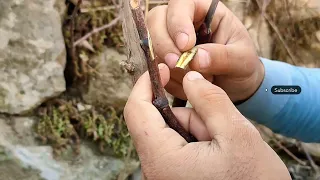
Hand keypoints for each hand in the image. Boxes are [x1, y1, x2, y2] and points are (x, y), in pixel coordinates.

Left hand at [124, 64, 289, 179]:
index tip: (165, 68)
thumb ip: (210, 100)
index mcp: (163, 159)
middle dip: (188, 114)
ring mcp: (164, 173)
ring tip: (222, 145)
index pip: (136, 111)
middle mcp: (155, 169)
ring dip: (196, 128)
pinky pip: (178, 145)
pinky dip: (196, 140)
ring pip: (171, 132)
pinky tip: (217, 153)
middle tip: (217, 126)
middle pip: (158, 121)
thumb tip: (190, 78)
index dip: (147, 84)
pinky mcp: (174, 175)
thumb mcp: (237, 134)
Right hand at [147, 0, 263, 101]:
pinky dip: (168, 81)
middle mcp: (183, 23)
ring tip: (194, 79)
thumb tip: (196, 59)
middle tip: (176, 64)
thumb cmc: (242, 65)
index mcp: (204, 11)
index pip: (181, 4)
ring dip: (167, 66)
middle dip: (163, 43)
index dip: (178, 22)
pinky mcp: (164, 63)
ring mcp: (170, 43)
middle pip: (156, 20)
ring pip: (151, 45)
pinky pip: (155, 70)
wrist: (237, 87)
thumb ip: (222, 56)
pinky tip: (187, 88)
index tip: (185, 45)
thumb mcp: (242, 59)